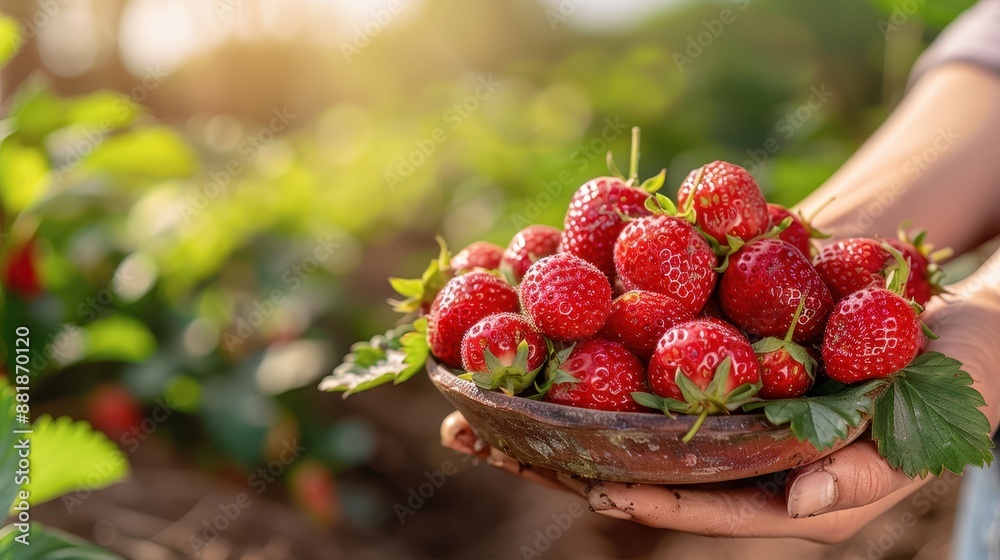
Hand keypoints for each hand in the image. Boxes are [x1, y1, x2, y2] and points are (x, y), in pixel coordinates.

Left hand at [440, 271, 999, 542]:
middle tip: (477, 436)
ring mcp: (714, 404)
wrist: (940, 299)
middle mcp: (735, 452)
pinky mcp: (704, 357)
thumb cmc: (955, 367)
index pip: (702, 505)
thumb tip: (799, 501)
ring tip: (468, 397)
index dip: (646, 498)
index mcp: (782, 489)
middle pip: (633, 463)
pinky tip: (529, 329)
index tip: (585, 484)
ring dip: (545, 404)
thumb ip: (864, 470)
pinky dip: (586, 348)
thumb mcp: (923, 421)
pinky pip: (637, 357)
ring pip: (618, 413)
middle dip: (554, 455)